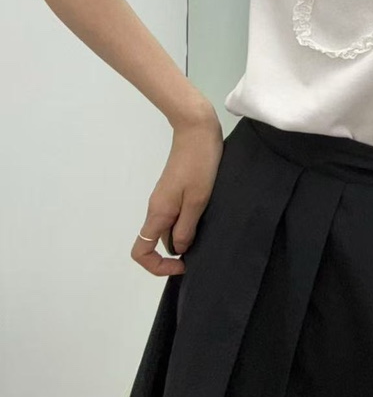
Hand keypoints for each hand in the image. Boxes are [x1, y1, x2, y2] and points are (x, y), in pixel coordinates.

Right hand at [131, 111, 224, 275]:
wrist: (197, 130)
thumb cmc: (199, 163)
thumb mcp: (197, 200)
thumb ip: (186, 227)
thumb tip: (178, 250)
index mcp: (158, 213)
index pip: (141, 251)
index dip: (158, 266)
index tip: (183, 264)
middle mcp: (157, 208)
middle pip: (157, 242)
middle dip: (176, 253)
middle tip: (203, 249)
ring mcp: (165, 198)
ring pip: (168, 229)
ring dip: (184, 237)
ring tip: (208, 233)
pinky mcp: (175, 190)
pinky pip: (176, 215)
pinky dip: (188, 223)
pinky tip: (207, 217)